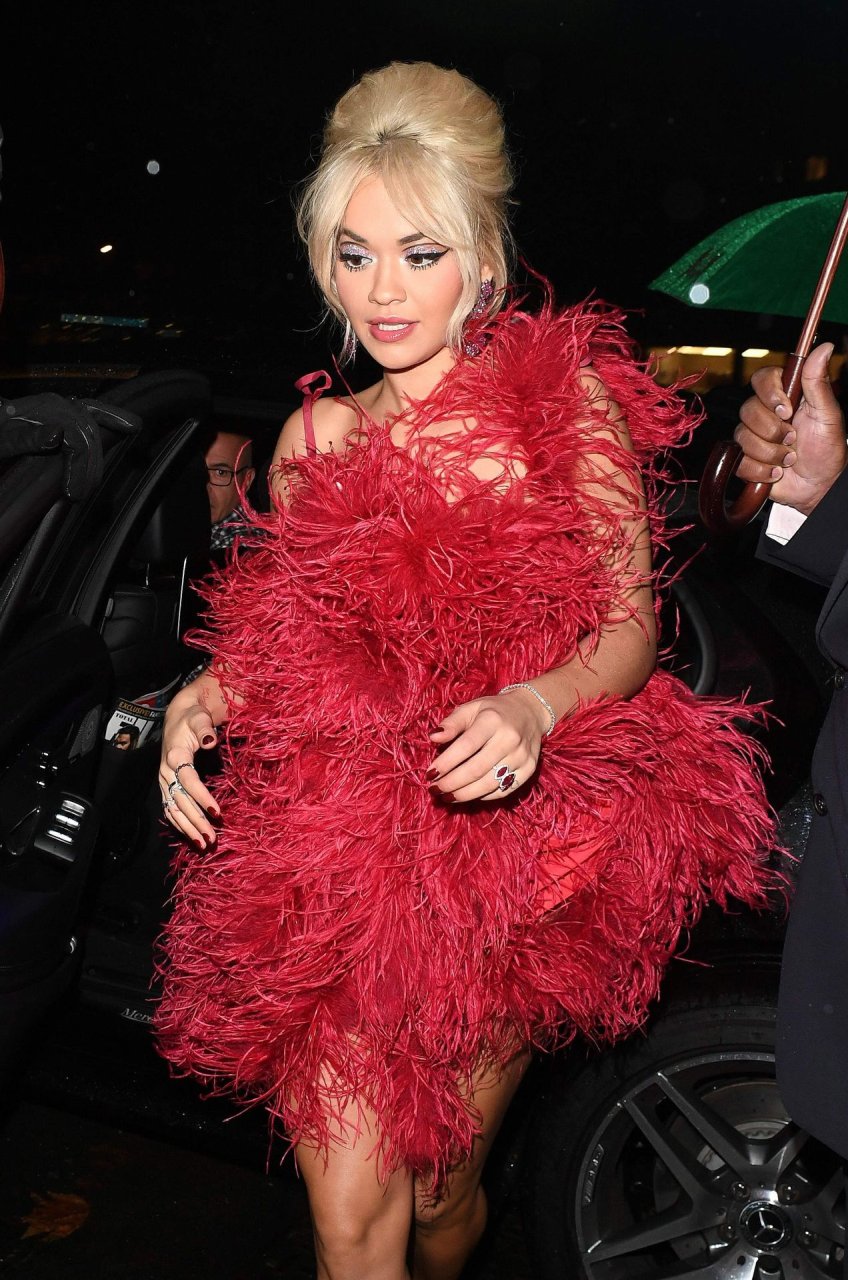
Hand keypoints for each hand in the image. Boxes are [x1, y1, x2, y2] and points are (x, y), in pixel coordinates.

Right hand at [159, 698, 220, 846]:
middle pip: (181, 800)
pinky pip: (169, 808)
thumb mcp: (199, 718)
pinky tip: (191, 836)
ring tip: (203, 843)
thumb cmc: (192, 719)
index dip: (202, 798)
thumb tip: (210, 741)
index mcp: (175, 755)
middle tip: (212, 838)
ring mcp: (164, 780)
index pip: (189, 781)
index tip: (217, 813)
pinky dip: (179, 824)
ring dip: (187, 828)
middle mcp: (166, 771)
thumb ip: (205, 729)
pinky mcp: (165, 786)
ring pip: (173, 808)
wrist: (177, 718)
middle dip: (196, 821)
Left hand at [428, 689, 548, 802]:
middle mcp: (509, 739)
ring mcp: (522, 756)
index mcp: (492, 720)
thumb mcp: (470, 708)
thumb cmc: (493, 711)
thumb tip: (433, 738)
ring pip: (489, 783)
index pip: (466, 746)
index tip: (430, 774)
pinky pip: (503, 790)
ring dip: (464, 794)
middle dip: (452, 783)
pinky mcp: (529, 769)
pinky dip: (483, 796)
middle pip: (476, 769)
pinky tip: (468, 794)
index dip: (446, 763)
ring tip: (447, 796)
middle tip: (435, 789)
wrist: (530, 711)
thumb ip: (452, 723)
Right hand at [734, 343, 847, 514]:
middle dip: (773, 430)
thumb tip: (825, 347)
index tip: (786, 409)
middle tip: (794, 439)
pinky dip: (762, 471)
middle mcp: (765, 414)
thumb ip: (819, 382)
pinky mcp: (744, 460)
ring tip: (789, 459)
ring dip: (771, 453)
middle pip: (748, 409)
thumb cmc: (826, 449)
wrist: (818, 487)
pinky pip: (740, 461)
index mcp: (784, 397)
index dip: (769, 393)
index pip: (762, 378)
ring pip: (743, 437)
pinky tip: (776, 473)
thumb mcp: (828, 415)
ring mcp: (752, 437)